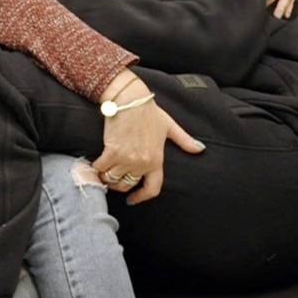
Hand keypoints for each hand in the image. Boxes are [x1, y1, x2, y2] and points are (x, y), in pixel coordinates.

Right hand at [93, 71, 204, 203]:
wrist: (130, 99)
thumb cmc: (149, 111)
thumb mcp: (169, 126)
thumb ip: (184, 140)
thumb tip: (200, 149)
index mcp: (157, 160)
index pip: (152, 189)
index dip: (141, 197)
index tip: (132, 199)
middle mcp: (143, 163)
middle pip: (126, 185)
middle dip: (119, 183)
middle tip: (114, 176)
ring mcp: (127, 159)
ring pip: (112, 179)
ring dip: (106, 176)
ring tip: (104, 170)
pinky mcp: (112, 152)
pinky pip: (101, 169)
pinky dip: (97, 168)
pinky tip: (96, 163)